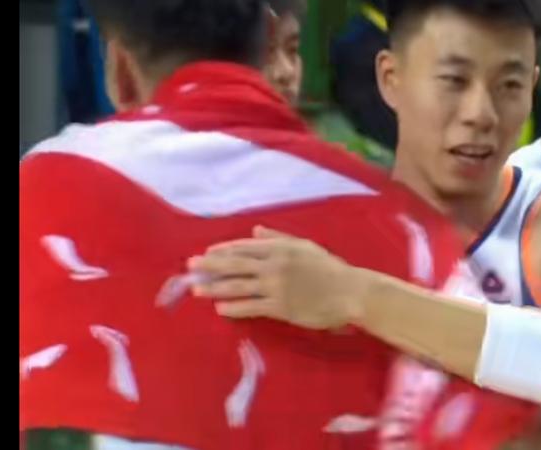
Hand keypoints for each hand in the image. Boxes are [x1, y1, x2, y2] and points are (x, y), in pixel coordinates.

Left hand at [188, 226, 370, 329]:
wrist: (350, 292)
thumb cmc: (330, 269)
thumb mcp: (305, 247)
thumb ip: (279, 238)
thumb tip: (255, 231)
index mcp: (281, 248)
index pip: (245, 247)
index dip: (223, 250)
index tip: (206, 252)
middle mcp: (274, 265)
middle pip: (235, 264)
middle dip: (210, 265)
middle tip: (191, 266)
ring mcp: (275, 287)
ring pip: (238, 286)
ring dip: (215, 287)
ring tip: (197, 289)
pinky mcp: (279, 307)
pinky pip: (250, 307)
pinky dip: (233, 308)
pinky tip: (220, 309)